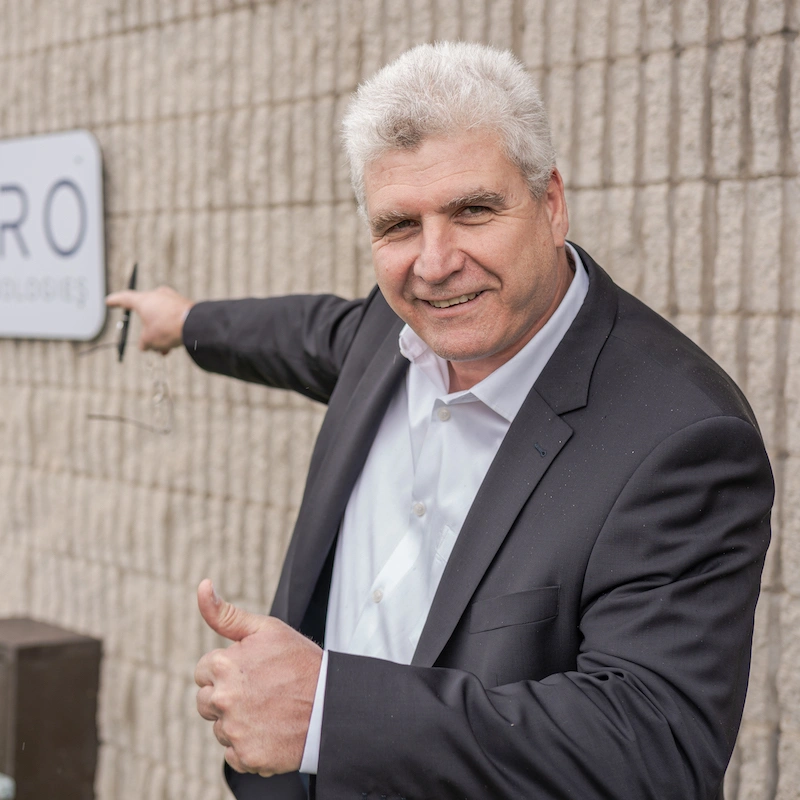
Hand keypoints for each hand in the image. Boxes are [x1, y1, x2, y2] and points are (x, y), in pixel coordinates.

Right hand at [105, 286, 192, 353]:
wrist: (196, 325)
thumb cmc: (168, 329)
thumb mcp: (149, 340)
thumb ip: (143, 342)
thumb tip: (145, 345)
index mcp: (144, 300)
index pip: (125, 299)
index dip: (115, 301)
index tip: (109, 302)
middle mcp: (157, 295)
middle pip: (146, 313)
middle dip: (148, 331)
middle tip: (149, 344)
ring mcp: (172, 299)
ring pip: (161, 317)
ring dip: (160, 334)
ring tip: (164, 350)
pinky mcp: (184, 305)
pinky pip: (172, 318)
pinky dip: (170, 330)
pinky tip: (173, 345)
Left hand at [194, 579, 322, 776]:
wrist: (331, 704)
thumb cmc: (299, 662)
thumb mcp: (266, 629)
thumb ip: (226, 613)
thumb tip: (202, 585)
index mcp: (223, 665)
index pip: (203, 672)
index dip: (227, 670)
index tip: (251, 671)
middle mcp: (223, 699)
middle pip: (205, 702)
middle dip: (227, 696)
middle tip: (261, 691)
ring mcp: (234, 730)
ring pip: (220, 728)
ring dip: (237, 722)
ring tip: (269, 710)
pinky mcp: (246, 757)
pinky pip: (233, 754)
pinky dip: (249, 745)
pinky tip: (272, 731)